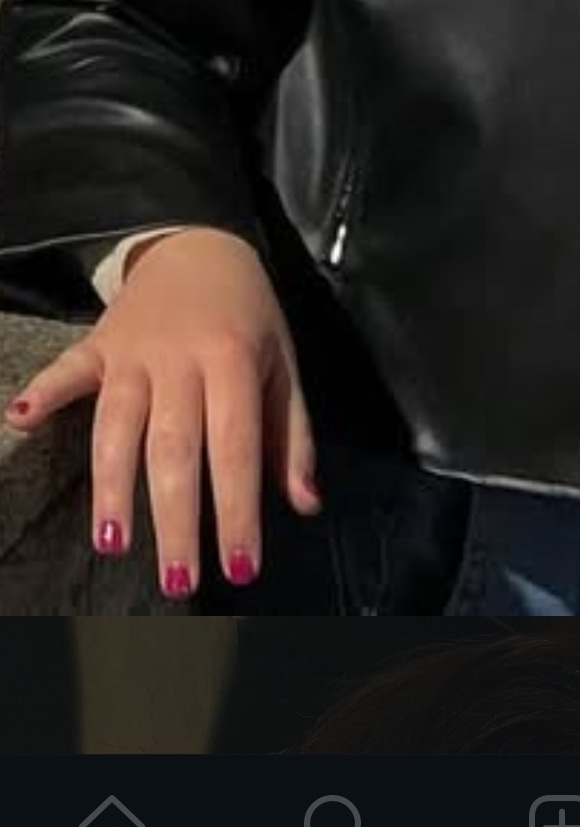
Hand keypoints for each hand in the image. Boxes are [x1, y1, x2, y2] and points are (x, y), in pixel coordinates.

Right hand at [3, 227, 320, 597]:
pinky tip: (22, 417)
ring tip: (112, 540)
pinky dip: (45, 391)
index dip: (237, 510)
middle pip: (173, 447)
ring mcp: (133, 351)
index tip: (240, 569)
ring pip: (117, 423)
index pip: (235, 447)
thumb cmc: (248, 317)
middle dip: (175, 519)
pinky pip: (68, 369)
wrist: (200, 245)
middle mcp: (181, 358)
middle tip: (177, 581)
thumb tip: (304, 505)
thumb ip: (291, 435)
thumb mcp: (283, 364)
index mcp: (234, 361)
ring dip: (112, 483)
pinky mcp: (97, 344)